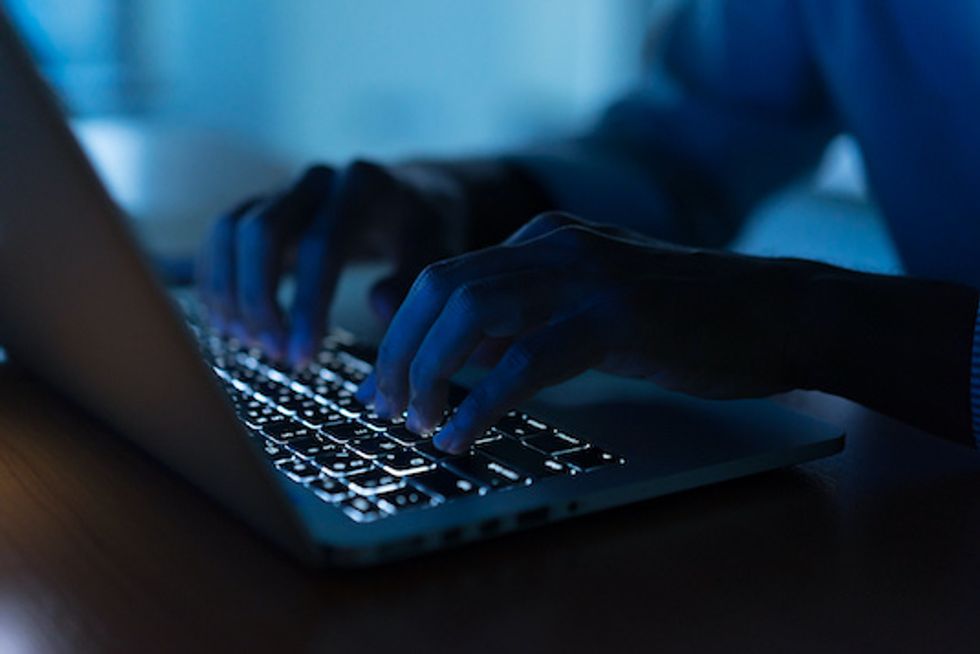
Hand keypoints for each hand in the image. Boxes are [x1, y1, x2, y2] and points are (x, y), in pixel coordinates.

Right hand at [195, 161, 464, 365]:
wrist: (411, 198)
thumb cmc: (424, 233)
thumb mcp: (437, 255)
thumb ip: (413, 282)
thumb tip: (379, 307)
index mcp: (364, 186)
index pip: (322, 246)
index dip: (307, 305)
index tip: (303, 356)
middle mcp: (317, 180)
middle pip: (262, 232)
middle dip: (260, 300)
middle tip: (273, 353)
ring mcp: (285, 188)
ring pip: (231, 231)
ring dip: (230, 291)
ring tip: (248, 342)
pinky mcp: (262, 205)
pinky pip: (221, 235)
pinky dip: (217, 279)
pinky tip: (230, 322)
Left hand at [357, 211, 814, 452]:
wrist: (777, 311)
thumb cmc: (683, 320)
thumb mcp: (584, 310)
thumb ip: (518, 320)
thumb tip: (449, 353)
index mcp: (541, 238)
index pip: (442, 277)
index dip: (397, 334)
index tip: (380, 386)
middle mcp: (552, 244)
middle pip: (439, 289)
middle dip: (399, 354)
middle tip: (386, 409)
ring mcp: (585, 275)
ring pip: (470, 314)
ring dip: (429, 375)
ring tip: (418, 425)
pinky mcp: (616, 316)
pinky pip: (526, 358)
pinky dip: (482, 402)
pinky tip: (462, 435)